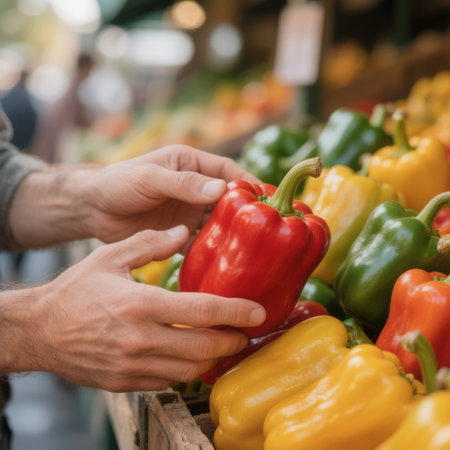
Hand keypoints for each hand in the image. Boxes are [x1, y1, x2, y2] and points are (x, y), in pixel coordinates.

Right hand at [4, 226, 265, 391]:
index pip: (203, 311)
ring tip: (223, 344)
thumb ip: (149, 243)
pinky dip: (185, 369)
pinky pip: (167, 381)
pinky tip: (189, 355)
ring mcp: (132, 365)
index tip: (258, 312)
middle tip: (246, 333)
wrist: (38, 330)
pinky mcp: (125, 383)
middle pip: (204, 347)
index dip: (237, 312)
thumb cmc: (75, 290)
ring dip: (212, 358)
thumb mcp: (110, 256)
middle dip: (232, 342)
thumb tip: (181, 231)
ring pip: (190, 369)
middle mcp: (140, 339)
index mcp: (141, 304)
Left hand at [85, 145, 258, 242]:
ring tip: (252, 250)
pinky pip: (201, 243)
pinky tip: (224, 263)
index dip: (249, 184)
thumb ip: (183, 184)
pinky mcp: (178, 233)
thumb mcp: (150, 178)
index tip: (269, 199)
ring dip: (232, 235)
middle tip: (267, 229)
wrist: (92, 208)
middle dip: (246, 213)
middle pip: (228, 201)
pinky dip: (212, 251)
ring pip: (217, 223)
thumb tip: (222, 190)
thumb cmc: (118, 182)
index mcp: (190, 164)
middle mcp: (194, 188)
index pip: (228, 172)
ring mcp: (187, 212)